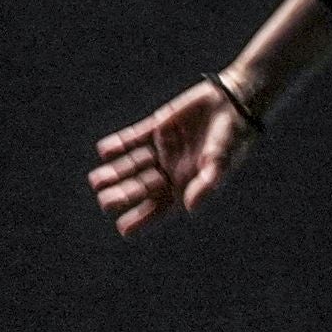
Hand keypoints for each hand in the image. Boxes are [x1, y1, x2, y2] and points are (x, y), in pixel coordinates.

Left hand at [88, 82, 254, 236]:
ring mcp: (163, 149)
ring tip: (96, 181)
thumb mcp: (221, 163)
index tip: (124, 229)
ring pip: (133, 164)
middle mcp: (171, 169)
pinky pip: (134, 138)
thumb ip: (206, 184)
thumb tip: (190, 207)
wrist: (235, 103)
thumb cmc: (233, 137)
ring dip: (114, 173)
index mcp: (186, 183)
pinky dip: (119, 144)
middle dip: (123, 195)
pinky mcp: (157, 127)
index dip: (142, 218)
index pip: (160, 206)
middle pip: (141, 187)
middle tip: (106, 202)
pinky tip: (105, 151)